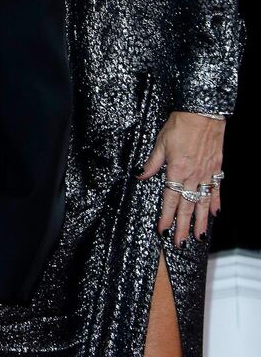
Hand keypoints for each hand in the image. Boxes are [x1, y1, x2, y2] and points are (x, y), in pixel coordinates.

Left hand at [138, 111, 224, 245]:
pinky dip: (216, 202)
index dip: (166, 216)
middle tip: (180, 243)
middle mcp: (193, 176)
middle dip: (183, 226)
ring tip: (198, 235)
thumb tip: (140, 175)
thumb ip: (152, 163)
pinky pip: (216, 189)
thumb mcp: (160, 142)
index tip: (163, 229)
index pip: (170, 200)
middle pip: (187, 206)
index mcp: (177, 171)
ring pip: (203, 203)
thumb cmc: (180, 125)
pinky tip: (214, 214)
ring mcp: (206, 173)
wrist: (202, 113)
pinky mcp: (216, 168)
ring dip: (200, 220)